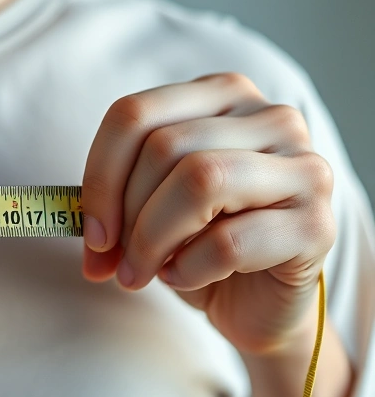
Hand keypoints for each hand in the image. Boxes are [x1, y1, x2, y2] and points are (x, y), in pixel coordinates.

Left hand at [81, 73, 335, 355]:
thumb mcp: (149, 204)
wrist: (257, 300)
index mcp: (222, 96)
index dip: (99, 175)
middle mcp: (271, 118)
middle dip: (126, 215)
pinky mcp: (318, 224)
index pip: (134, 113)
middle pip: (163, 148)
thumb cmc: (199, 242)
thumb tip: (78, 220)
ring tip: (146, 272)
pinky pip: (230, 240)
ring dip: (153, 240)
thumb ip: (114, 195)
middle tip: (117, 262)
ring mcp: (304, 167)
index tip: (90, 231)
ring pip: (200, 181)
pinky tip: (187, 277)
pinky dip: (190, 269)